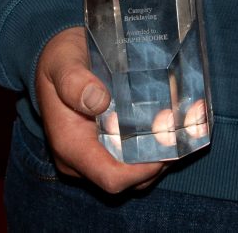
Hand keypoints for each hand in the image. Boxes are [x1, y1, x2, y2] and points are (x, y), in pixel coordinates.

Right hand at [33, 27, 165, 194]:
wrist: (57, 58)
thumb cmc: (59, 59)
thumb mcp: (62, 62)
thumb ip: (74, 81)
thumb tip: (99, 101)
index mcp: (71, 146)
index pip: (111, 177)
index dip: (142, 169)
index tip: (166, 143)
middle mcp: (83, 159)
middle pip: (130, 179)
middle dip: (159, 159)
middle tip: (178, 126)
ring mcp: (97, 155)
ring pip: (137, 172)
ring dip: (162, 153)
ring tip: (180, 121)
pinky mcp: (108, 146)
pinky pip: (136, 158)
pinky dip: (156, 146)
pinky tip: (172, 121)